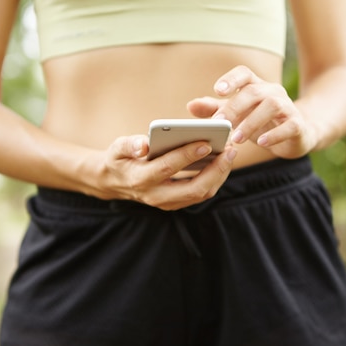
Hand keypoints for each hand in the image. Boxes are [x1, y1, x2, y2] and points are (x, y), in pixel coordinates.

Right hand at [97, 135, 236, 209]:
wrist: (115, 182)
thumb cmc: (119, 159)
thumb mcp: (117, 148)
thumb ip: (129, 145)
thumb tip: (143, 144)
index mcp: (141, 179)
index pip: (168, 168)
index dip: (188, 155)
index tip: (206, 142)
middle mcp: (156, 195)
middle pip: (193, 189)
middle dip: (215, 170)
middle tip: (230, 150)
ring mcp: (168, 203)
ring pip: (201, 194)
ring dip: (219, 175)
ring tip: (230, 153)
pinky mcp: (176, 203)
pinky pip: (201, 194)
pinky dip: (215, 179)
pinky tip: (223, 162)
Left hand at [187, 65, 317, 158]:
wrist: (297, 135)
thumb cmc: (261, 123)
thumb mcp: (237, 116)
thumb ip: (215, 110)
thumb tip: (191, 106)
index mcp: (257, 87)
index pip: (244, 73)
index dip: (231, 79)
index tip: (218, 91)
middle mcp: (273, 93)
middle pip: (254, 91)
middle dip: (234, 107)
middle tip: (220, 123)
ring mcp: (288, 107)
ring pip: (271, 106)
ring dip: (251, 122)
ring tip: (236, 138)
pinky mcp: (298, 125)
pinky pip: (290, 125)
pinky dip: (274, 134)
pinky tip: (261, 142)